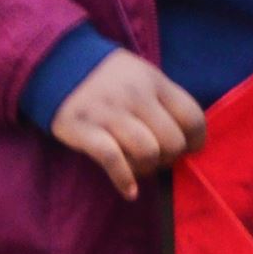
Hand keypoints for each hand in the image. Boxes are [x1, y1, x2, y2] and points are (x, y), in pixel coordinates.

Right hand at [48, 49, 204, 198]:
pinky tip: (129, 190)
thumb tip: (188, 139)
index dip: (196, 141)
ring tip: (138, 167)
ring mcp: (109, 112)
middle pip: (172, 142)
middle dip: (169, 158)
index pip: (193, 118)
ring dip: (147, 169)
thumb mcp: (142, 75)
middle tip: (156, 158)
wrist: (55, 63)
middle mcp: (135, 96)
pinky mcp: (83, 129)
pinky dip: (124, 180)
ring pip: (148, 153)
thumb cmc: (108, 78)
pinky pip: (113, 160)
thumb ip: (164, 101)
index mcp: (154, 81)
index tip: (188, 149)